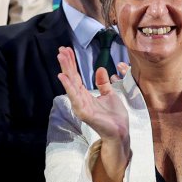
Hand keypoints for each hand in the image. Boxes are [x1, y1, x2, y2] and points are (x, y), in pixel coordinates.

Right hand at [57, 46, 129, 181]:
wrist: (121, 131)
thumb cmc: (115, 116)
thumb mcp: (110, 95)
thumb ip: (103, 84)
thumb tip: (100, 69)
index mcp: (85, 95)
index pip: (76, 76)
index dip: (72, 63)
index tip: (67, 50)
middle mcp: (80, 99)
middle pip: (71, 78)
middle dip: (66, 63)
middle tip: (61, 49)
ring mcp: (80, 106)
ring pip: (71, 84)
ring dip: (66, 70)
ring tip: (61, 57)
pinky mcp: (83, 112)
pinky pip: (75, 97)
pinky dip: (68, 86)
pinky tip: (63, 76)